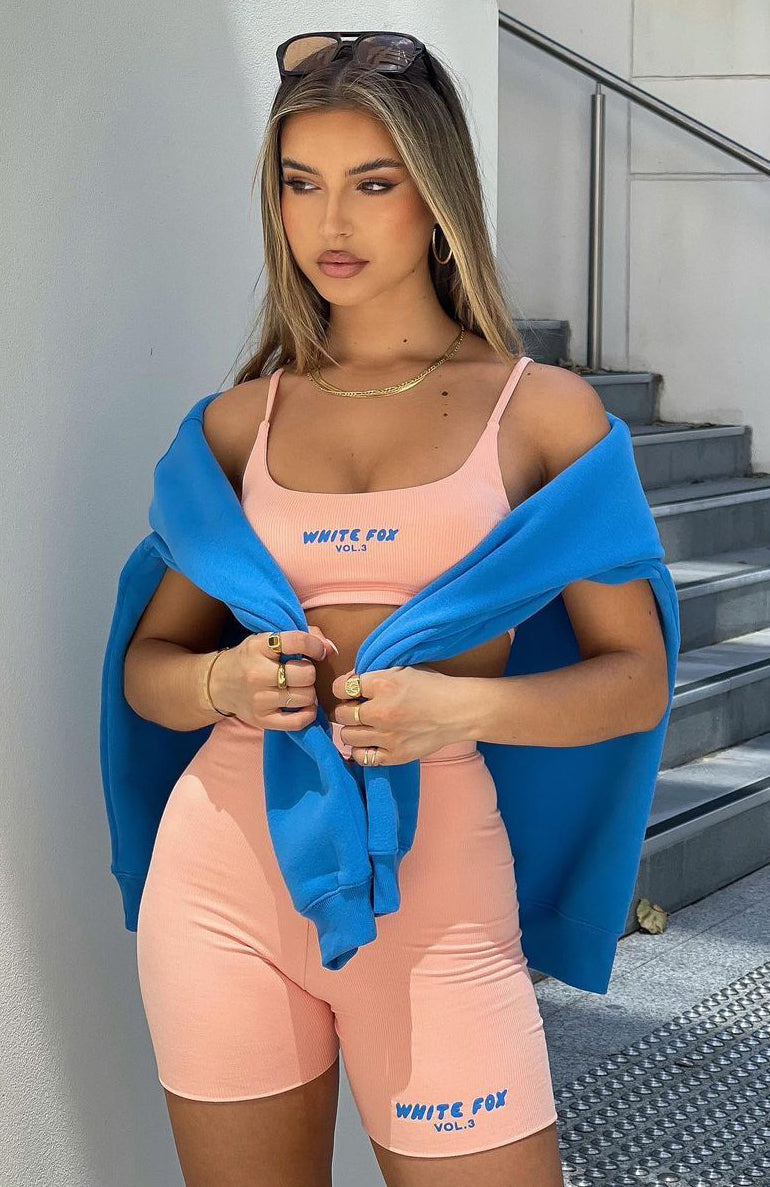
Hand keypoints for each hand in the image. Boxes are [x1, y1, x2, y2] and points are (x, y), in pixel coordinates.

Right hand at [208, 625, 335, 729]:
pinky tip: (303, 706)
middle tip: (300, 673)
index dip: (315, 646)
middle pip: (306, 674)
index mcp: (259, 647)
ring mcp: (259, 699)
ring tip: (298, 688)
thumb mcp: (268, 639)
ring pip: (305, 697)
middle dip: (310, 673)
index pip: (297, 641)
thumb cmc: (251, 658)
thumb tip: (331, 649)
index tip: (317, 651)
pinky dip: (308, 714)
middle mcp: (257, 673)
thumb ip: (302, 636)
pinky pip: (298, 722)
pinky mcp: (262, 720)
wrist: (218, 683)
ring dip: (309, 692)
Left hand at [331, 664, 466, 765]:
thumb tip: (351, 683)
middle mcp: (381, 711)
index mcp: (383, 684)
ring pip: (347, 736)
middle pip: (341, 714)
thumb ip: (375, 675)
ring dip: (352, 729)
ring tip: (365, 725)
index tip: (351, 690)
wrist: (459, 711)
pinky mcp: (395, 755)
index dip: (343, 687)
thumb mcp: (402, 669)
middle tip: (359, 708)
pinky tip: (370, 742)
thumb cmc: (433, 687)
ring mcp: (387, 736)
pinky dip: (361, 750)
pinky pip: (362, 757)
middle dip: (347, 709)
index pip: (341, 687)